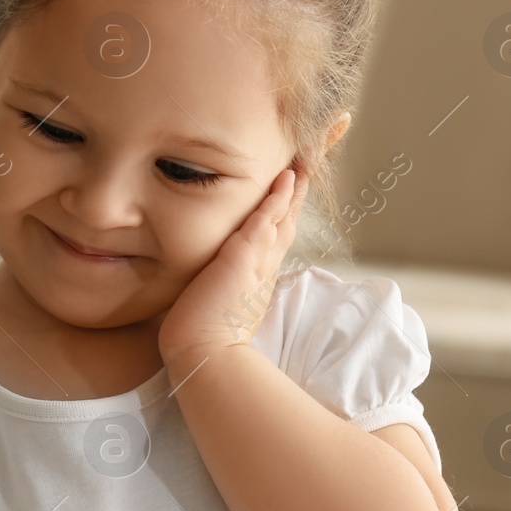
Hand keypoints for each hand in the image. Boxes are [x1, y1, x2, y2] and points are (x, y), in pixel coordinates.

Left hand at [157, 165, 308, 370]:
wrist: (202, 351)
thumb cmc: (203, 331)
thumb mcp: (219, 298)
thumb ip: (222, 281)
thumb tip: (215, 273)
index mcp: (259, 275)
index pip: (276, 235)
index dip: (285, 211)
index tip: (292, 188)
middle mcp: (265, 266)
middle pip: (287, 221)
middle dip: (297, 192)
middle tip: (308, 162)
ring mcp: (258, 261)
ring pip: (281, 216)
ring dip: (294, 187)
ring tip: (304, 159)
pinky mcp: (245, 258)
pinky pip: (265, 221)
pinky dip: (276, 200)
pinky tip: (285, 177)